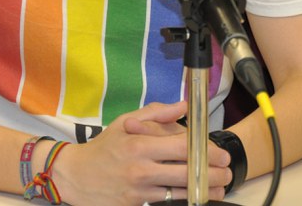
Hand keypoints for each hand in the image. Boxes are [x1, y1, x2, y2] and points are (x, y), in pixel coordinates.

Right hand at [47, 102, 231, 204]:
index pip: (181, 147)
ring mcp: (139, 191)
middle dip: (214, 174)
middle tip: (226, 173)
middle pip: (188, 173)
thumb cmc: (103, 148)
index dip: (206, 151)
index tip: (220, 153)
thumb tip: (183, 106)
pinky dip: (184, 201)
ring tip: (218, 187)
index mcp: (140, 144)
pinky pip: (167, 204)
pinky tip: (196, 198)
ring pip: (182, 194)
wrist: (75, 176)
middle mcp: (141, 168)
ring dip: (206, 192)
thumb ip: (155, 113)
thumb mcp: (124, 123)